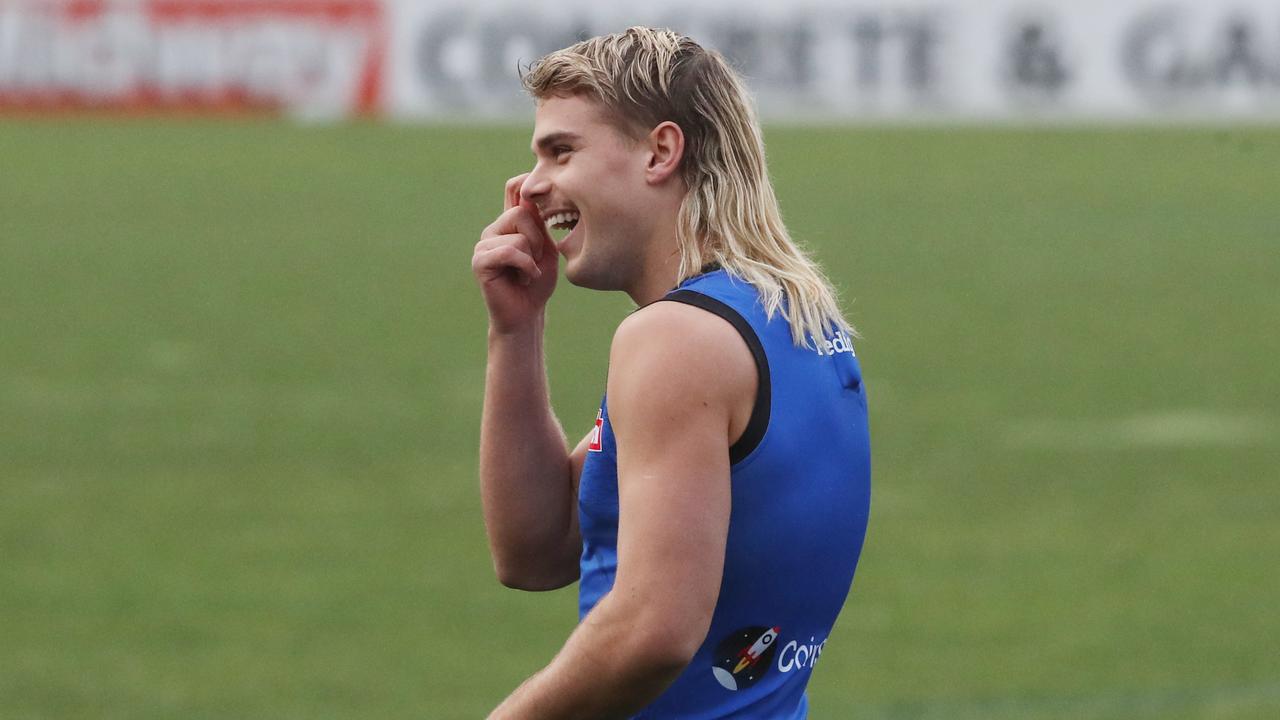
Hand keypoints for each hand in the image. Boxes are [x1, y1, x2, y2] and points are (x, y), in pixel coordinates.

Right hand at [472, 173, 559, 333]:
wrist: (527, 314)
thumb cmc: (538, 282)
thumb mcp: (546, 247)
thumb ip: (539, 222)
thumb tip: (534, 193)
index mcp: (510, 223)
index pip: (513, 189)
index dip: (526, 182)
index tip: (546, 188)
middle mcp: (495, 229)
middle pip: (521, 213)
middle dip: (538, 239)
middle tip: (536, 260)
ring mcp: (484, 244)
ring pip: (518, 236)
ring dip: (532, 258)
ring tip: (527, 273)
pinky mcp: (480, 260)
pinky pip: (509, 252)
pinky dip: (525, 267)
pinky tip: (523, 279)